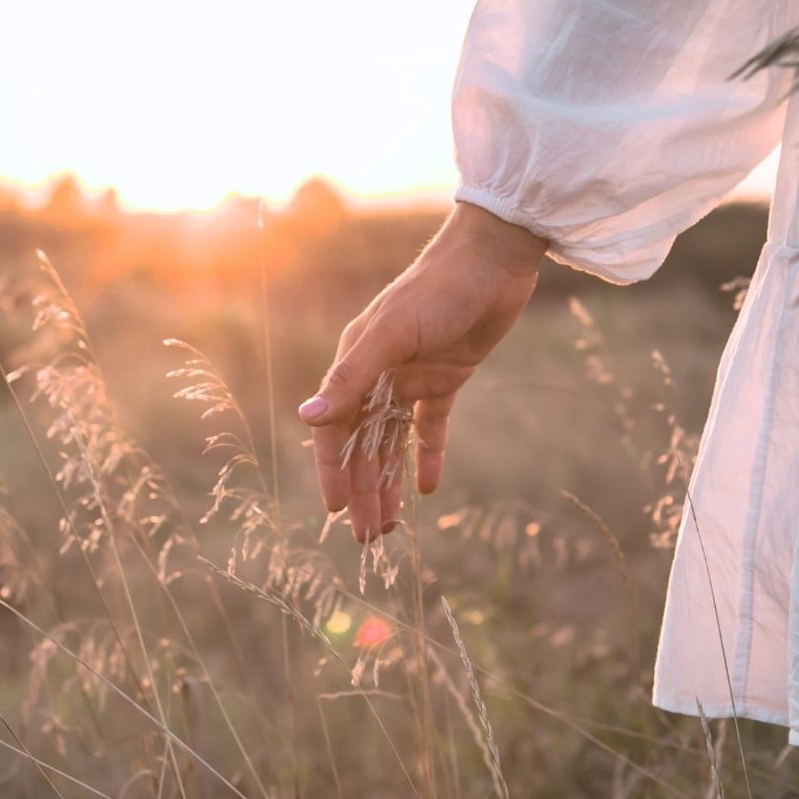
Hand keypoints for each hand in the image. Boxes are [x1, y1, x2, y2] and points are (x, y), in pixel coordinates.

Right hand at [299, 202, 545, 541]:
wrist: (492, 260)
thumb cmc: (436, 290)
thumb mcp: (390, 335)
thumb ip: (350, 379)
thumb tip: (306, 419)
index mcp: (356, 362)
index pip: (336, 429)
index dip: (333, 471)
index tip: (336, 511)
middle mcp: (378, 374)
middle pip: (364, 444)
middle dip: (363, 490)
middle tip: (368, 538)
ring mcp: (412, 377)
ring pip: (393, 442)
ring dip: (389, 482)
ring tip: (390, 525)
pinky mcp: (447, 378)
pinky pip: (431, 426)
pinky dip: (428, 456)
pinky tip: (428, 489)